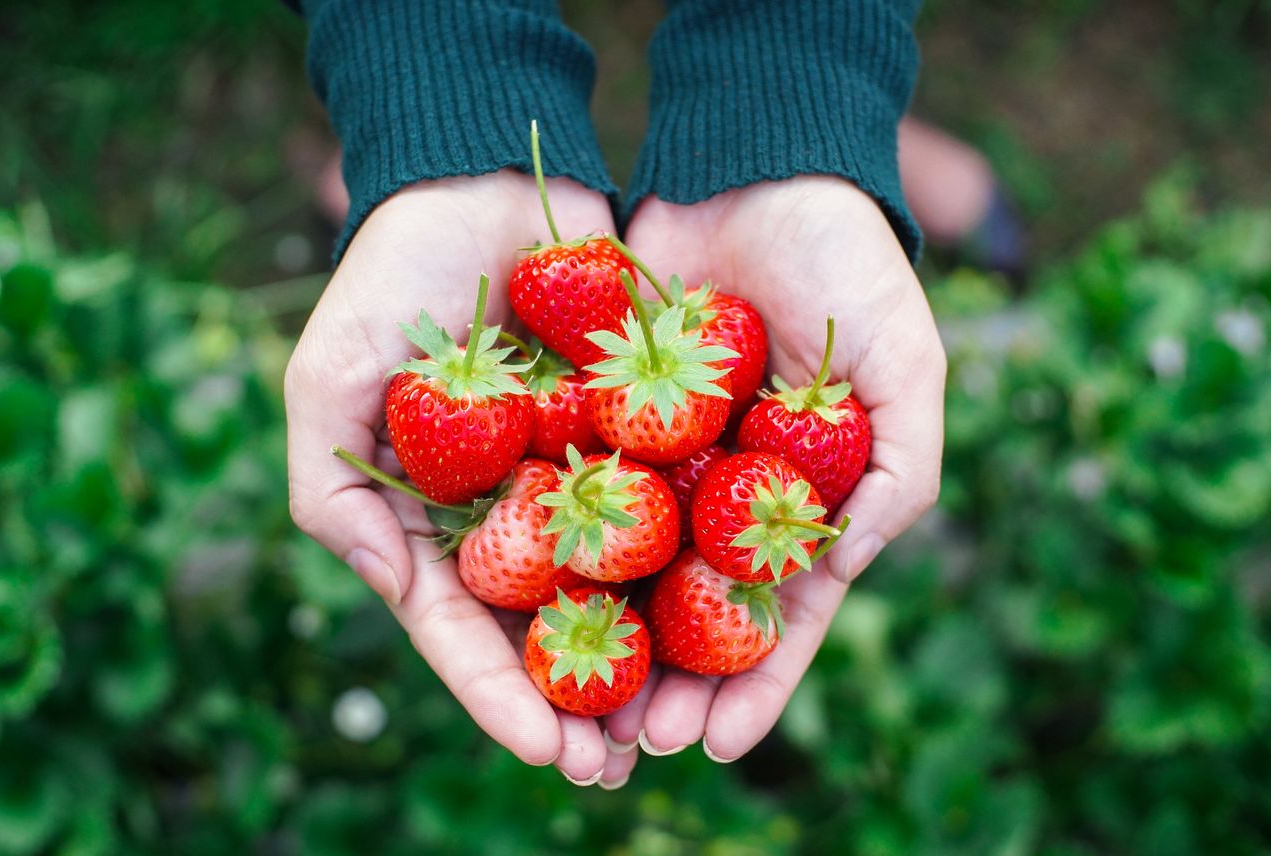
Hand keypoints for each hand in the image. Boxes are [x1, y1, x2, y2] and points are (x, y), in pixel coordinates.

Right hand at [285, 171, 635, 786]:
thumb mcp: (328, 381)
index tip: (548, 751)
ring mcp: (577, 473)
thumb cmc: (392, 275)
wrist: (482, 179)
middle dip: (580, 701)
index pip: (466, 628)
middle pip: (546, 629)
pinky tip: (729, 613)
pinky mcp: (639, 431)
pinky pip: (671, 506)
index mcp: (435, 517)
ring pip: (615, 585)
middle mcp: (510, 509)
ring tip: (679, 721)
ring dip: (645, 658)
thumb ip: (335, 495)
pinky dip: (694, 561)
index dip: (501, 697)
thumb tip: (399, 592)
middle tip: (621, 761)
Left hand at [603, 177, 945, 761]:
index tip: (718, 747)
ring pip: (624, 567)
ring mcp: (659, 457)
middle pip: (689, 610)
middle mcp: (724, 492)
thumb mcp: (905, 365)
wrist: (756, 170)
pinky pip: (572, 487)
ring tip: (572, 703)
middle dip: (664, 682)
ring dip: (601, 638)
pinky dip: (551, 543)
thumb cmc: (849, 265)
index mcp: (799, 499)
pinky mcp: (599, 413)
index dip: (753, 686)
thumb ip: (899, 468)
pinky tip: (522, 598)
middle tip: (629, 745)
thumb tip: (848, 567)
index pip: (777, 615)